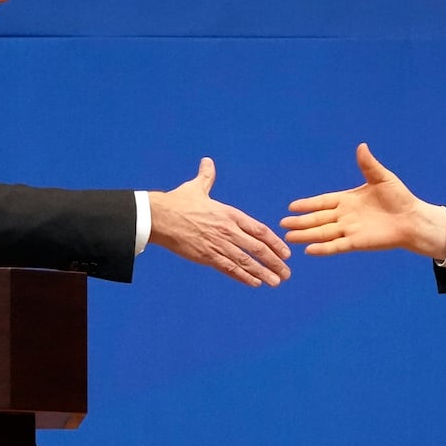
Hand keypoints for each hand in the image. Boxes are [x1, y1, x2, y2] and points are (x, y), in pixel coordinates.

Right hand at [148, 157, 291, 286]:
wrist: (159, 216)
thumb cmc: (177, 202)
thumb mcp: (196, 187)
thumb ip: (206, 177)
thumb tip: (207, 162)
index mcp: (229, 214)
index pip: (259, 230)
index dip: (275, 242)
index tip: (286, 252)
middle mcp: (228, 230)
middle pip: (258, 248)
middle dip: (275, 262)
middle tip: (287, 273)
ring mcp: (218, 244)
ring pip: (246, 261)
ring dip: (263, 273)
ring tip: (276, 282)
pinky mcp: (206, 256)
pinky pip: (229, 268)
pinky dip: (243, 277)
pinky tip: (255, 283)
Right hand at [281, 143, 445, 258]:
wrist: (413, 219)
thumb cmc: (399, 198)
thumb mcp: (382, 178)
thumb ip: (368, 165)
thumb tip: (361, 146)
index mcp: (348, 200)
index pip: (323, 202)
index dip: (308, 204)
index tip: (291, 206)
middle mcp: (345, 216)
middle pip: (318, 219)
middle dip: (301, 221)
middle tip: (283, 224)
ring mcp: (350, 230)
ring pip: (323, 233)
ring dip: (306, 235)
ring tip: (289, 237)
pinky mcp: (357, 242)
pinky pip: (336, 246)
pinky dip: (323, 248)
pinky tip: (309, 250)